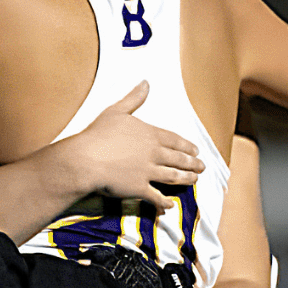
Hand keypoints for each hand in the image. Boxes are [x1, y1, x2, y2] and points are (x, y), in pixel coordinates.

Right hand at [38, 83, 202, 211]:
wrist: (86, 159)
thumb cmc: (98, 134)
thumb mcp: (116, 111)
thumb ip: (134, 98)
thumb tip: (146, 83)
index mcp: (149, 134)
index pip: (174, 140)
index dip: (187, 145)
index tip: (196, 150)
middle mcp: (153, 153)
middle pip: (178, 159)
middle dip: (192, 163)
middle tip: (202, 167)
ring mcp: (148, 172)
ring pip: (173, 176)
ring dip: (186, 179)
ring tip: (195, 180)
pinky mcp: (139, 188)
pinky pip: (156, 197)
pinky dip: (164, 202)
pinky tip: (171, 205)